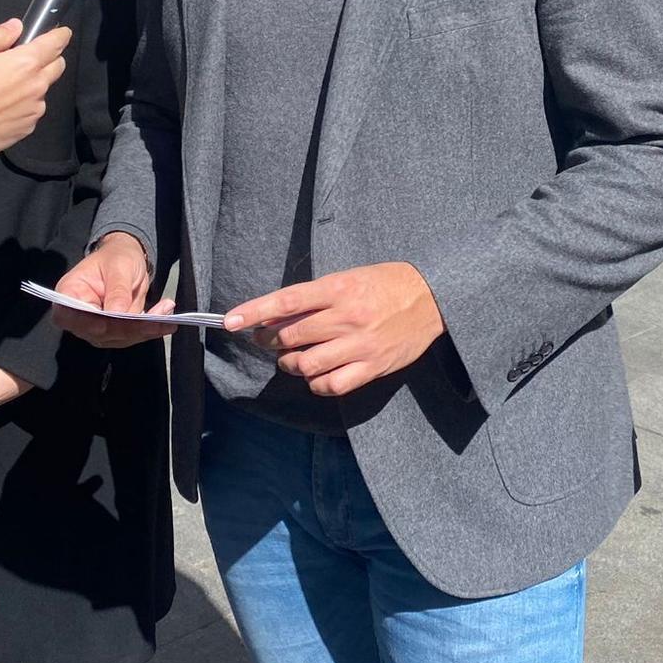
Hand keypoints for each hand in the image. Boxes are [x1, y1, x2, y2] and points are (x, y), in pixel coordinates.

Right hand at [0, 19, 70, 160]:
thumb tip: (15, 27)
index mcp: (24, 63)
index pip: (55, 44)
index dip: (60, 35)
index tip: (62, 33)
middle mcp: (35, 87)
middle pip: (57, 67)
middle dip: (49, 59)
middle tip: (26, 58)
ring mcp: (32, 111)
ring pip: (43, 91)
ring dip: (32, 85)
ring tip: (3, 88)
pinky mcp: (25, 130)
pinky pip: (31, 112)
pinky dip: (22, 106)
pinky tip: (0, 107)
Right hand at [52, 233, 172, 348]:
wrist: (126, 259)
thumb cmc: (116, 256)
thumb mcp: (119, 267)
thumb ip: (117, 291)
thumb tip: (116, 314)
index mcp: (69, 293)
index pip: (70, 315)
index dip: (88, 323)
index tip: (109, 324)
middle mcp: (78, 315)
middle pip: (99, 331)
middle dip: (129, 328)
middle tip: (155, 320)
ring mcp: (96, 327)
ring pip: (119, 337)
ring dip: (145, 329)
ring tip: (166, 313)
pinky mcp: (114, 332)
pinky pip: (132, 336)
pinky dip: (151, 329)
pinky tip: (167, 322)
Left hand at [225, 262, 444, 397]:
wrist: (432, 297)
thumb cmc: (385, 284)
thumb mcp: (349, 277)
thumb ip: (315, 297)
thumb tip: (275, 314)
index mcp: (339, 289)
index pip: (287, 301)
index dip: (254, 312)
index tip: (230, 321)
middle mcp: (347, 317)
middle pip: (291, 336)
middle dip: (270, 340)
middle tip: (266, 339)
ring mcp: (361, 344)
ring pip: (307, 364)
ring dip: (291, 363)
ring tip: (292, 358)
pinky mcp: (373, 366)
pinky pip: (332, 385)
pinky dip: (316, 383)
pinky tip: (317, 375)